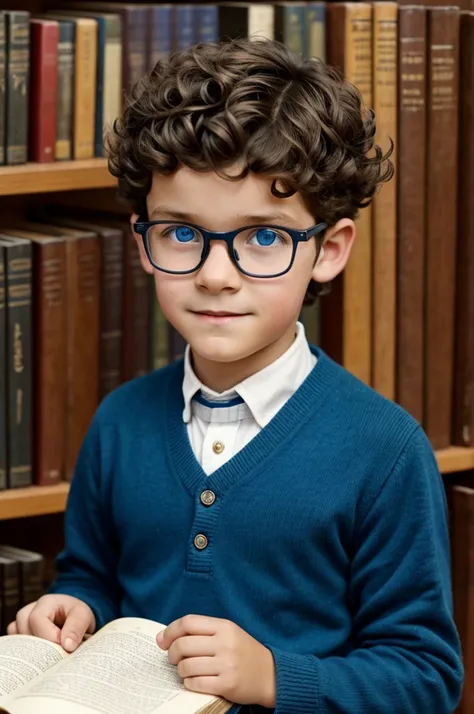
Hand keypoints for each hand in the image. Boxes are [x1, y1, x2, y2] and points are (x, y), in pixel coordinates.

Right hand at [7, 594, 95, 652]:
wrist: (73, 617)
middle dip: (40, 645)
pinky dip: (25, 652)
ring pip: (16, 638)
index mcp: (46, 602)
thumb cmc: (76, 614)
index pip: (36, 619)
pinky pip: (14, 645)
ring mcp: (22, 622)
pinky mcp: (19, 633)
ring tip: (49, 654)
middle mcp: (29, 610)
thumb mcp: (82, 616)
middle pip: (23, 630)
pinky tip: (40, 655)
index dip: (48, 636)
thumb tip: (67, 646)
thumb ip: (76, 628)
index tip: (64, 647)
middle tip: (56, 655)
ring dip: (32, 650)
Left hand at [157, 615, 275, 707]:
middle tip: (173, 658)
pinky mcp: (227, 684)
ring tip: (186, 670)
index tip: (163, 640)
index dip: (170, 631)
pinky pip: (196, 683)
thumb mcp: (227, 633)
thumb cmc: (242, 651)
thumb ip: (200, 632)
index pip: (188, 622)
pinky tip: (194, 680)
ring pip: (186, 666)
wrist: (269, 674)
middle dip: (172, 653)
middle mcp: (225, 643)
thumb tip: (162, 638)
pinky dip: (189, 683)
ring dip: (180, 670)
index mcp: (224, 626)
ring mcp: (226, 664)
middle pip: (183, 645)